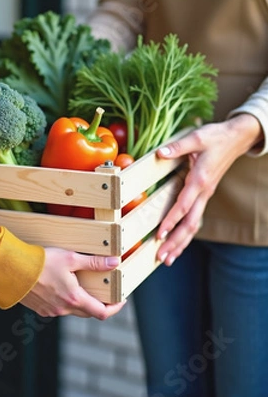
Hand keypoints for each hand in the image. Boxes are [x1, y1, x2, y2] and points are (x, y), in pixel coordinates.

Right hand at [20, 248, 125, 318]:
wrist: (11, 269)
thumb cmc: (40, 262)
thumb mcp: (70, 258)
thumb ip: (94, 262)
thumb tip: (114, 262)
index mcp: (74, 299)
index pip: (102, 313)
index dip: (115, 308)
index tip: (121, 300)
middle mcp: (63, 309)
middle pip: (88, 312)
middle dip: (98, 303)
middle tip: (103, 290)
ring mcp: (50, 311)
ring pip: (72, 310)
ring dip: (80, 301)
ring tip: (80, 284)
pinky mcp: (40, 309)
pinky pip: (58, 308)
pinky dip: (64, 300)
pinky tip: (60, 285)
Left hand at [155, 113, 261, 265]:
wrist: (236, 138)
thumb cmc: (216, 137)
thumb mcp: (197, 138)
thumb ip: (178, 147)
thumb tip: (161, 153)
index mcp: (200, 180)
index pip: (183, 206)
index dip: (171, 221)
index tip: (160, 234)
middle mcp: (204, 192)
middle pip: (190, 224)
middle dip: (176, 242)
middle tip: (161, 257)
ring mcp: (206, 195)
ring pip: (194, 225)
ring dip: (181, 243)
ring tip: (168, 259)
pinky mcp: (205, 195)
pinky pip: (195, 218)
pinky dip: (186, 233)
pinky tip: (178, 243)